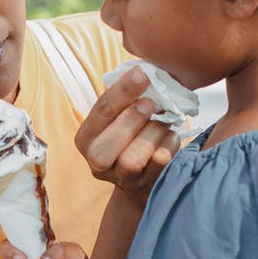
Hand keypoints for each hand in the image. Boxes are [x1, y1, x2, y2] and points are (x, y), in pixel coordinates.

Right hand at [76, 66, 181, 204]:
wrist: (142, 176)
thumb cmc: (130, 134)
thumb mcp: (119, 117)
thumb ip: (125, 99)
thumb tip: (144, 71)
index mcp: (86, 138)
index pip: (101, 111)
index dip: (122, 91)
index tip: (142, 74)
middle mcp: (97, 162)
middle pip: (110, 143)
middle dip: (133, 118)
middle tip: (152, 103)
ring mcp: (120, 179)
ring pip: (133, 159)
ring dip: (153, 133)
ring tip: (165, 120)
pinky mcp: (144, 187)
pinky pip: (158, 165)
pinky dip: (169, 145)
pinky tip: (171, 135)